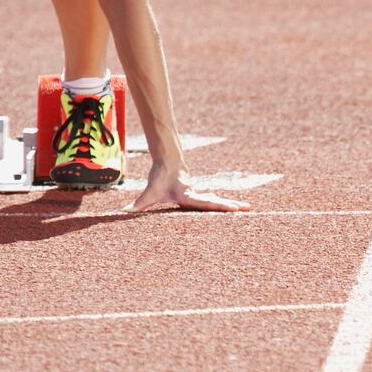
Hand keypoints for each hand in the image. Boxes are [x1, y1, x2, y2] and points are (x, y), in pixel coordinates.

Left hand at [129, 163, 245, 211]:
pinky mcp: (198, 193)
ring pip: (217, 199)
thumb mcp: (150, 192)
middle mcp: (196, 194)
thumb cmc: (159, 177)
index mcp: (188, 196)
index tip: (234, 208)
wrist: (167, 159)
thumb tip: (123, 211)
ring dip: (231, 204)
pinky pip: (212, 200)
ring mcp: (199, 193)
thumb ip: (139, 203)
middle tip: (248, 208)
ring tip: (247, 208)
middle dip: (232, 205)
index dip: (220, 206)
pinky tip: (232, 207)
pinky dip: (223, 203)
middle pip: (216, 201)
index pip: (206, 203)